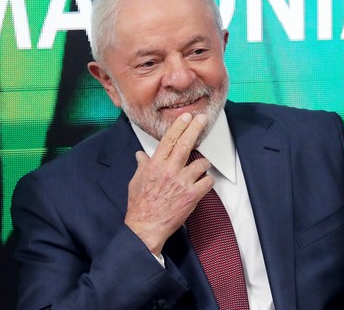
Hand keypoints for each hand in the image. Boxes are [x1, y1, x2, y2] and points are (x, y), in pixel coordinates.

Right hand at [124, 113, 213, 254]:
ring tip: (200, 167)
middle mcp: (169, 171)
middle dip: (195, 129)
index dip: (179, 126)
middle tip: (202, 120)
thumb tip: (140, 155)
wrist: (146, 227)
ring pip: (201, 164)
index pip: (169, 140)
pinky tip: (202, 183)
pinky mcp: (192, 196)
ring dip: (203, 164)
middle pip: (186, 144)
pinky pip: (207, 182)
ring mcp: (182, 183)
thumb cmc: (140, 205)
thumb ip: (142, 166)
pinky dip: (207, 181)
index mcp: (155, 165)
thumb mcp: (136, 182)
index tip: (186, 117)